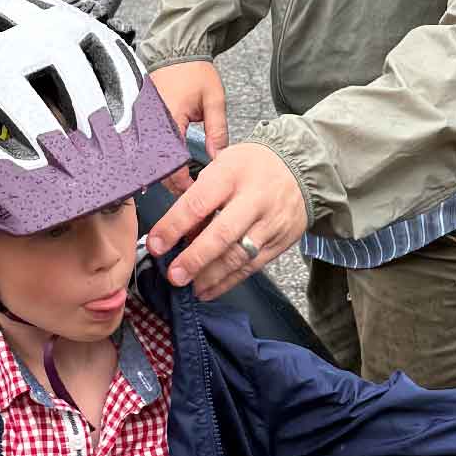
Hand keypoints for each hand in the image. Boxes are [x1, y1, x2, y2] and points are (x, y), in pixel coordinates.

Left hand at [143, 142, 306, 299]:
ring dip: (211, 276)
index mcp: (232, 173)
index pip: (198, 203)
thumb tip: (177, 236)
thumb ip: (200, 198)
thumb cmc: (250, 167)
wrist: (300, 168)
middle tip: (174, 275)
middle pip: (222, 234)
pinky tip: (210, 289)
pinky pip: (252, 266)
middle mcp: (254, 198)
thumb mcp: (222, 166)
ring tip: (191, 286)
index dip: (173, 227)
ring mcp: (271, 222)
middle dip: (194, 259)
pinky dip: (229, 281)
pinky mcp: (281, 241)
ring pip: (239, 256)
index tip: (155, 245)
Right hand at [148, 61, 226, 194]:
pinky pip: (145, 144)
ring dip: (163, 171)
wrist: (176, 50)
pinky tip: (167, 164)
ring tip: (180, 181)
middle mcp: (150, 122)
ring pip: (149, 157)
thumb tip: (218, 158)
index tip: (194, 191)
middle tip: (188, 192)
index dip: (182, 182)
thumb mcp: (214, 100)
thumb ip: (217, 131)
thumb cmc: (194, 70)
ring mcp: (142, 120)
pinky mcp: (140, 118)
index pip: (171, 163)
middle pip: (156, 165)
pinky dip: (156, 157)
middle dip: (171, 182)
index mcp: (168, 119)